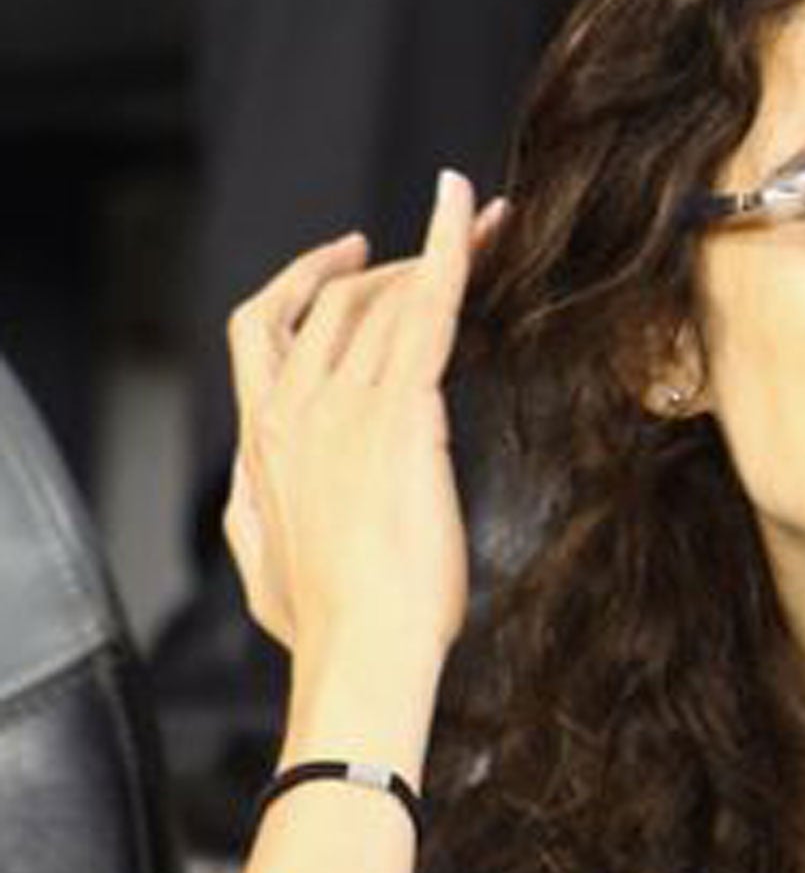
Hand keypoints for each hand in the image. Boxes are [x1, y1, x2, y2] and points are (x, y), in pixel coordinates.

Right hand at [223, 171, 504, 664]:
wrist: (361, 651)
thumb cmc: (326, 624)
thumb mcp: (261, 562)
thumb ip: (255, 510)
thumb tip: (250, 490)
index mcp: (262, 440)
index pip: (267, 328)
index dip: (306, 277)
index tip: (349, 252)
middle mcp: (295, 408)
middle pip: (337, 300)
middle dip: (396, 259)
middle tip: (451, 237)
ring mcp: (346, 406)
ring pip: (388, 296)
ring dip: (440, 247)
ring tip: (486, 221)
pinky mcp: (405, 412)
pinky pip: (433, 310)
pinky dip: (454, 253)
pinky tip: (479, 221)